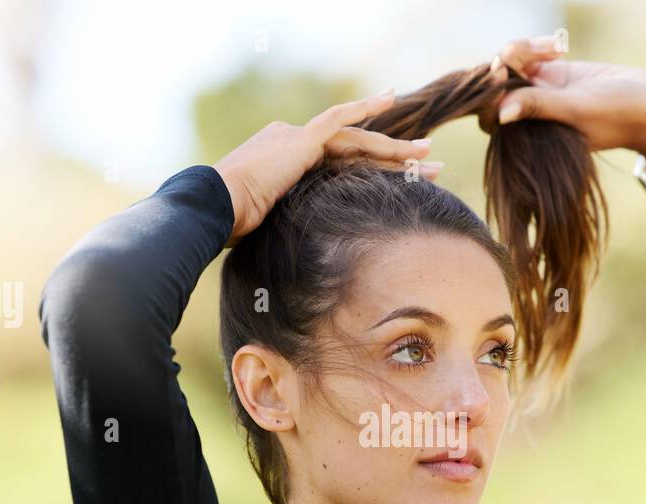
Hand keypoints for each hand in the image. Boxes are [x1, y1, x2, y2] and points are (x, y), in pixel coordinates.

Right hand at [212, 90, 439, 246]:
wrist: (216, 207)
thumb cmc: (234, 227)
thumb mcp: (271, 230)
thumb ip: (291, 228)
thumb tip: (300, 260)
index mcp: (285, 163)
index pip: (339, 165)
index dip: (371, 172)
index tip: (398, 179)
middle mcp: (292, 143)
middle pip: (355, 152)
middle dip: (394, 158)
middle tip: (430, 162)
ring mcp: (297, 138)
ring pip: (357, 141)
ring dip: (395, 148)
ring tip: (429, 154)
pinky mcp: (301, 139)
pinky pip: (339, 120)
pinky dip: (364, 109)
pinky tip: (391, 100)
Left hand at [485, 36, 645, 211]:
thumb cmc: (618, 115)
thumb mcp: (578, 109)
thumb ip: (540, 108)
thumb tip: (502, 112)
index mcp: (530, 135)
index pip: (492, 116)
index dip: (489, 93)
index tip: (500, 72)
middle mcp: (530, 117)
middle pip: (496, 89)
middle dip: (505, 64)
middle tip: (525, 49)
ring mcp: (540, 95)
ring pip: (510, 68)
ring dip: (521, 50)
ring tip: (550, 46)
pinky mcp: (552, 76)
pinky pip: (527, 58)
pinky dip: (535, 46)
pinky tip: (559, 45)